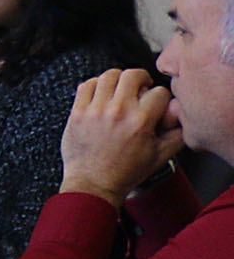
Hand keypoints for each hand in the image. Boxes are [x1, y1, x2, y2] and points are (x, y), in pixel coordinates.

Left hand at [61, 67, 180, 200]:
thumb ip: (176, 135)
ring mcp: (95, 110)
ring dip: (118, 79)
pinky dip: (95, 84)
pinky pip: (86, 85)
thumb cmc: (125, 172)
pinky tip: (101, 93)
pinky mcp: (77, 112)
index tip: (157, 102)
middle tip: (141, 87)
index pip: (159, 92)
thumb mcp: (160, 157)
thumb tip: (182, 118)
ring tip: (121, 88)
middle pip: (132, 75)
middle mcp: (118, 111)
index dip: (162, 97)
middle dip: (141, 78)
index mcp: (140, 122)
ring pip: (108, 76)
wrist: (94, 183)